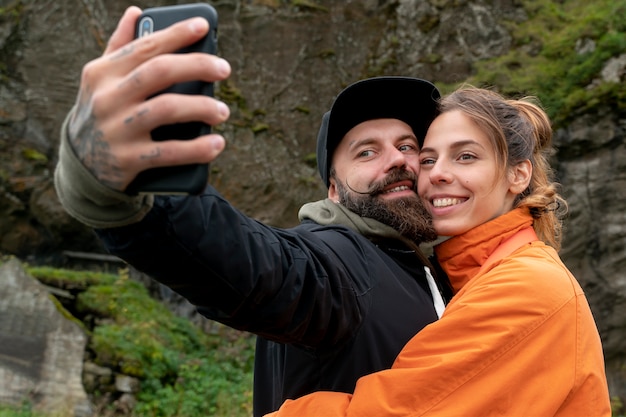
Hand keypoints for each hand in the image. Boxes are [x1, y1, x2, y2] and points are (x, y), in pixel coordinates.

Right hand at [67, 6, 230, 191]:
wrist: (80, 166)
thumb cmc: (101, 114)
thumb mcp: (100, 81)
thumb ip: (119, 47)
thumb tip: (136, 12)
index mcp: (103, 73)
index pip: (145, 47)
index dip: (176, 34)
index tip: (203, 26)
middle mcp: (108, 98)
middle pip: (160, 71)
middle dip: (197, 65)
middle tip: (224, 69)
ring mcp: (117, 130)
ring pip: (167, 109)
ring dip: (202, 107)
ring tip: (222, 111)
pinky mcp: (128, 160)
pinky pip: (169, 153)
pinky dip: (197, 149)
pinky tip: (217, 143)